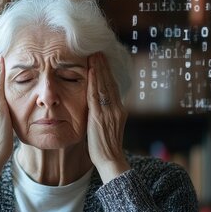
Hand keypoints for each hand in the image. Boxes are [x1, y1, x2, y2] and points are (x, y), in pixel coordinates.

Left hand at [87, 53, 129, 182]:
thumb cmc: (105, 146)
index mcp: (119, 110)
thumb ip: (104, 113)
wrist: (110, 160)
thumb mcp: (107, 126)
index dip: (107, 72)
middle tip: (98, 50)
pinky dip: (94, 81)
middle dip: (103, 66)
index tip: (101, 60)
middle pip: (109, 82)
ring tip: (94, 55)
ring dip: (98, 68)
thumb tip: (96, 103)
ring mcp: (110, 112)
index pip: (113, 86)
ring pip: (104, 85)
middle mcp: (117, 108)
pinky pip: (96, 95)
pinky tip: (91, 70)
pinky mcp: (100, 116)